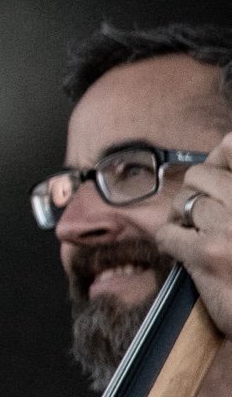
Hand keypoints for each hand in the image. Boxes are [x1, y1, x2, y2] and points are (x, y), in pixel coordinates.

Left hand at [159, 129, 231, 342]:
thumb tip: (227, 142)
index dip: (223, 153)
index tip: (220, 158)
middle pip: (204, 176)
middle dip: (198, 194)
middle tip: (203, 219)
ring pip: (188, 203)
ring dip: (186, 219)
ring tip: (201, 240)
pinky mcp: (210, 253)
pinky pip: (171, 232)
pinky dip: (171, 241)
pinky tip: (186, 254)